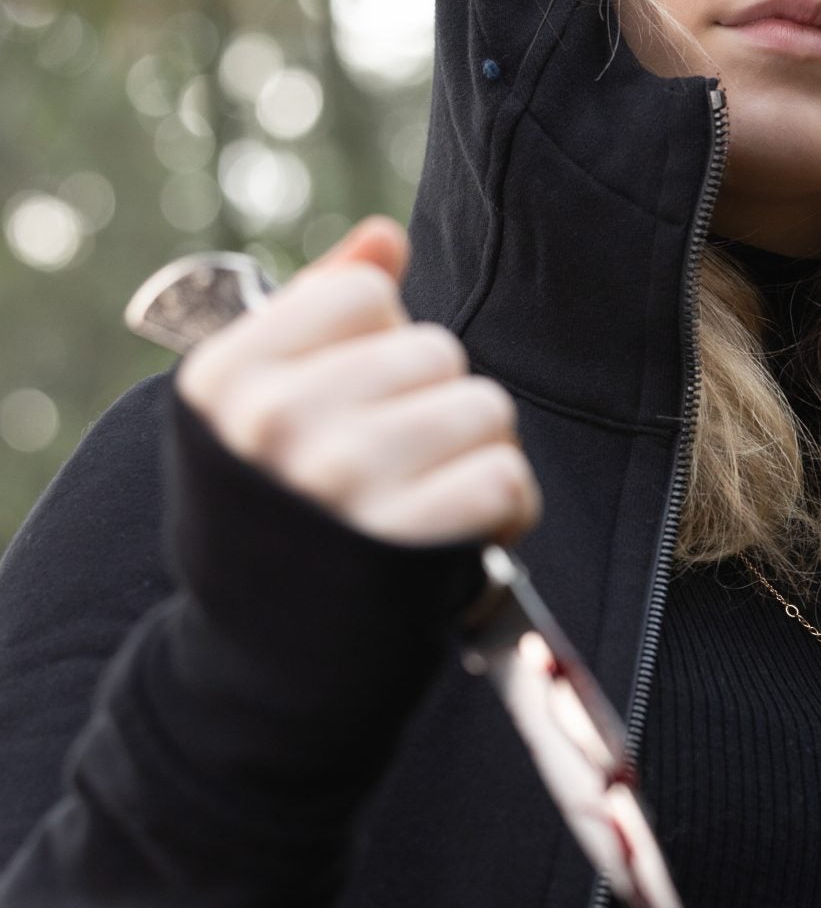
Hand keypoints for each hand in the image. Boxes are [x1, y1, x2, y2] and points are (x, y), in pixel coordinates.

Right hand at [175, 218, 541, 546]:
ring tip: (431, 502)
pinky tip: (465, 537)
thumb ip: (318, 314)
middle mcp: (277, 422)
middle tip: (401, 471)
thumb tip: (386, 238)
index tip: (357, 408)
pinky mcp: (408, 540)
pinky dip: (504, 512)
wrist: (266, 669)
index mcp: (228, 378)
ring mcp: (341, 479)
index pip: (362, 296)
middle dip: (437, 407)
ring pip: (483, 407)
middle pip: (435, 350)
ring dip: (479, 458)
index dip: (380, 349)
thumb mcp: (259, 415)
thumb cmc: (274, 526)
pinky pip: (506, 476)